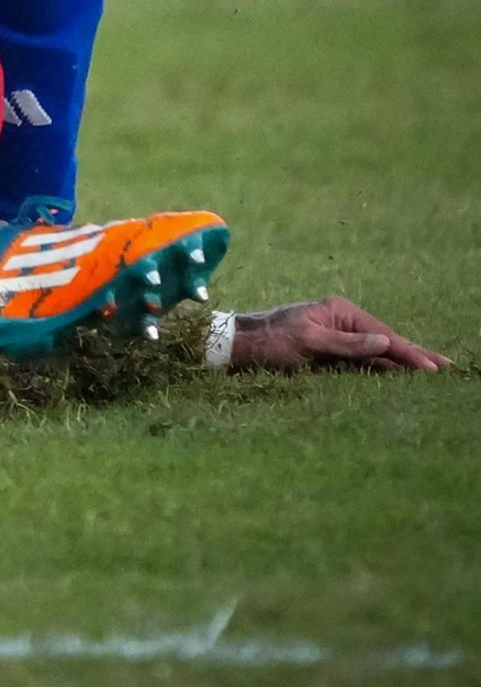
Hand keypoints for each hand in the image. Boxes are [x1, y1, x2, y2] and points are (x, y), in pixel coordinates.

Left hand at [232, 297, 450, 373]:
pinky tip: (398, 375)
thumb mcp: (309, 341)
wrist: (240, 347)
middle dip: (415, 354)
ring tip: (430, 371)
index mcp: (341, 311)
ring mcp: (338, 338)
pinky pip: (364, 362)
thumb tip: (385, 342)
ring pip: (378, 353)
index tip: (434, 368)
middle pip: (386, 341)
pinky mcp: (331, 354)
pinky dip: (383, 368)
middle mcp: (343, 321)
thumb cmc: (271, 342)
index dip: (410, 353)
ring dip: (402, 362)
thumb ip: (348, 345)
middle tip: (446, 367)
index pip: (383, 335)